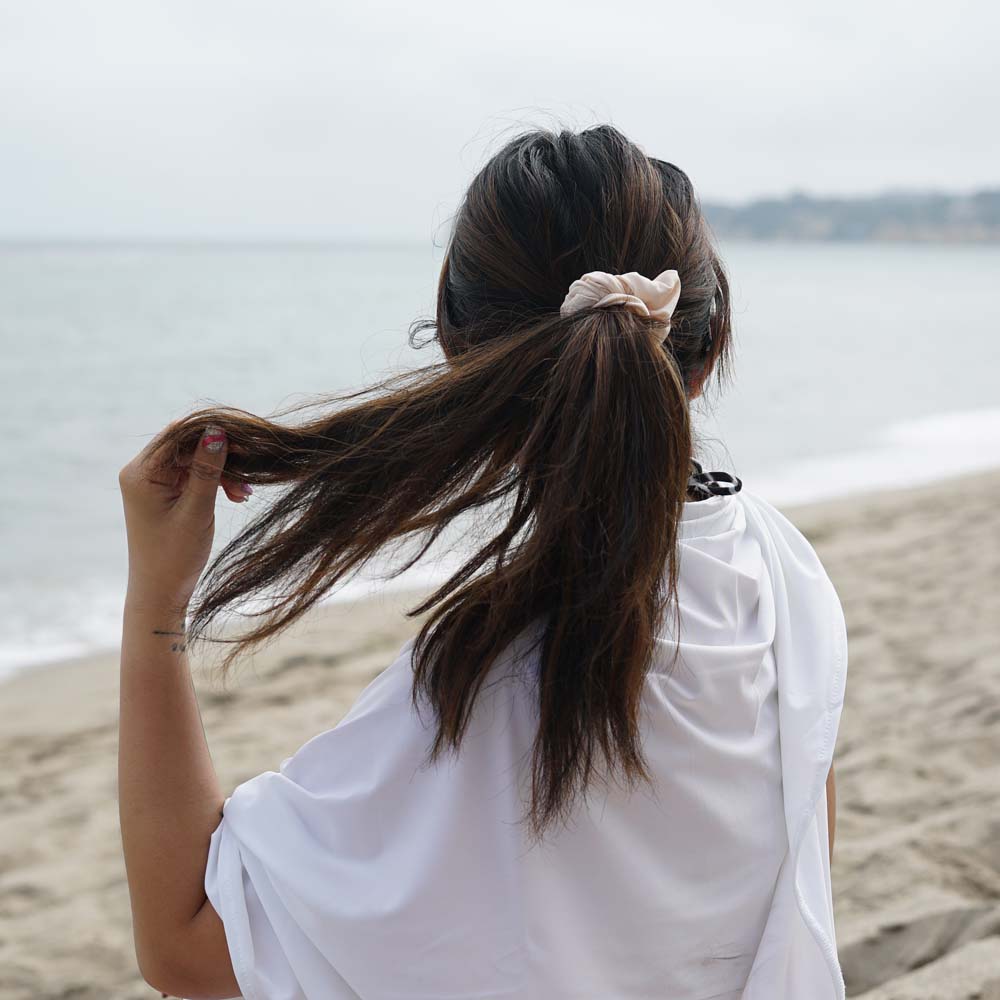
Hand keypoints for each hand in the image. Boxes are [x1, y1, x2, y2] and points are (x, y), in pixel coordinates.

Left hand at [118, 422, 250, 612]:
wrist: (161, 592)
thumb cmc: (175, 556)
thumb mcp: (196, 510)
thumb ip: (207, 470)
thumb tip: (216, 430)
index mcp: (141, 473)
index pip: (177, 435)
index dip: (211, 433)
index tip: (245, 442)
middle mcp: (143, 472)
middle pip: (187, 445)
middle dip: (221, 456)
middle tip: (250, 474)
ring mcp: (154, 482)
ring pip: (196, 459)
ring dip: (223, 471)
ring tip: (244, 493)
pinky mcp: (166, 492)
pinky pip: (195, 474)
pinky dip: (217, 481)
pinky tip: (237, 496)